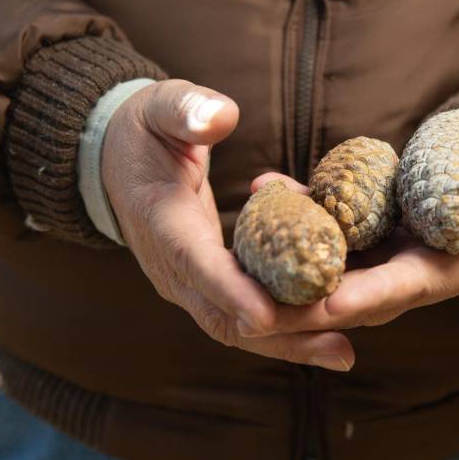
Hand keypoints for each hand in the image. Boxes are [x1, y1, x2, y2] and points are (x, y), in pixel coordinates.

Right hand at [102, 80, 354, 370]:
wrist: (114, 161)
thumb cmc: (145, 128)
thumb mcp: (161, 107)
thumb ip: (185, 109)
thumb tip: (220, 117)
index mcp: (161, 220)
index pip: (194, 261)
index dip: (230, 289)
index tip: (267, 314)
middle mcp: (171, 266)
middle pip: (222, 314)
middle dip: (278, 333)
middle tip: (335, 343)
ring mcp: (185, 283)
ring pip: (235, 326)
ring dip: (289, 343)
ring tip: (343, 352)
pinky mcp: (204, 286)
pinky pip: (243, 316)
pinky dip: (284, 330)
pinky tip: (330, 336)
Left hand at [252, 118, 458, 334]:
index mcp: (453, 268)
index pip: (405, 289)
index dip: (369, 296)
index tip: (329, 301)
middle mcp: (411, 271)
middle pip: (353, 296)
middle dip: (307, 303)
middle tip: (258, 302)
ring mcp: (384, 254)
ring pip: (329, 265)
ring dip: (288, 259)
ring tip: (243, 243)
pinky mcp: (366, 230)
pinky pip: (325, 226)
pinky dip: (296, 211)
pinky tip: (265, 187)